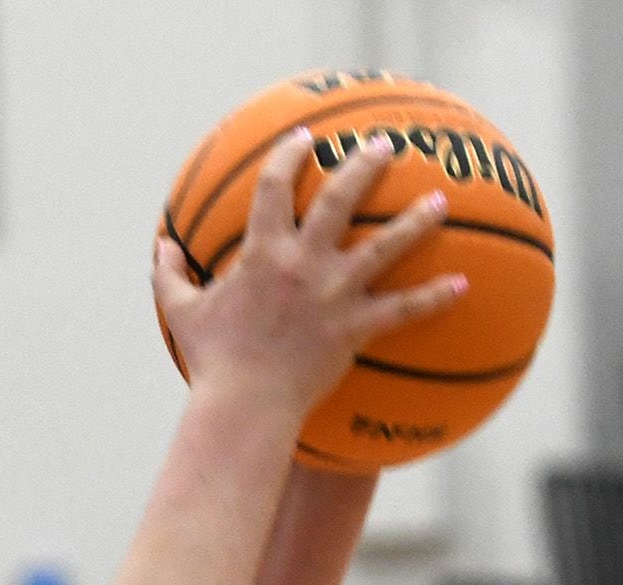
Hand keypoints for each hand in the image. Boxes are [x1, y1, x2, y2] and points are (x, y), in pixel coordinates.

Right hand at [156, 132, 467, 421]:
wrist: (243, 405)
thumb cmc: (211, 361)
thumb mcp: (182, 314)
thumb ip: (169, 276)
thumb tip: (160, 248)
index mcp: (262, 255)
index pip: (274, 189)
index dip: (289, 157)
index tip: (305, 140)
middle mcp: (304, 264)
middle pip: (340, 200)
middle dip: (364, 166)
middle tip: (386, 146)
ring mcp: (335, 294)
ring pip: (386, 245)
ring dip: (417, 221)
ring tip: (440, 201)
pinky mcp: (355, 327)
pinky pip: (403, 309)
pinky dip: (434, 298)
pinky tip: (463, 285)